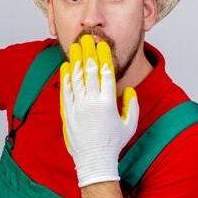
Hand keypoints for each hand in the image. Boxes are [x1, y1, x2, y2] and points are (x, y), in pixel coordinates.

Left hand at [60, 35, 138, 186]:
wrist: (93, 159)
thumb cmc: (113, 142)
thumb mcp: (129, 124)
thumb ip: (132, 105)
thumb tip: (128, 89)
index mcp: (108, 103)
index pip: (106, 73)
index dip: (104, 56)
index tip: (102, 44)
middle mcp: (91, 102)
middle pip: (89, 70)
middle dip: (88, 52)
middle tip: (87, 38)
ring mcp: (77, 106)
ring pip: (76, 78)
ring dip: (76, 60)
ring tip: (76, 46)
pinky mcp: (67, 112)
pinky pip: (65, 90)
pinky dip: (65, 77)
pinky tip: (66, 65)